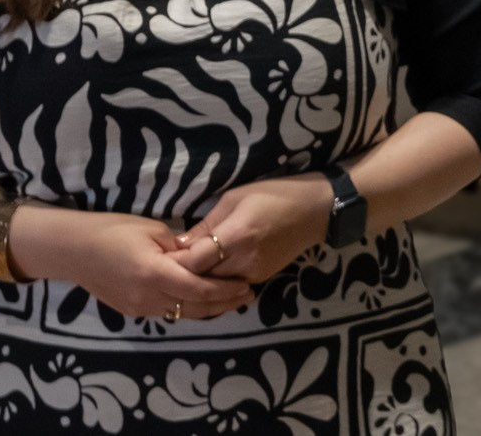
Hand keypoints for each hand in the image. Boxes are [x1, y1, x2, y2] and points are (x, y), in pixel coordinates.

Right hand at [23, 209, 255, 320]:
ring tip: (231, 300)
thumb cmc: (113, 230)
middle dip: (223, 303)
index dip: (225, 290)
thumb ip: (180, 248)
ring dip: (207, 309)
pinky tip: (201, 300)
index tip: (246, 284)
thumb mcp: (153, 230)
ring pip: (181, 314)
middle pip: (194, 307)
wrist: (73, 250)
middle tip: (247, 295)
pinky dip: (187, 308)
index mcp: (154, 274)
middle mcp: (148, 297)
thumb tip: (202, 256)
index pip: (199, 289)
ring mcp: (138, 308)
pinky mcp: (131, 311)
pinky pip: (166, 313)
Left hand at [169, 174, 334, 283]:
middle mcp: (245, 260)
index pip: (194, 262)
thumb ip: (206, 225)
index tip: (163, 255)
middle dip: (183, 274)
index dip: (176, 261)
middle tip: (167, 265)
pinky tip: (209, 272)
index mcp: (237, 235)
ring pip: (215, 287)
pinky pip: (230, 285)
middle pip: (201, 279)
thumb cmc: (274, 194)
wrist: (317, 210)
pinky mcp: (261, 279)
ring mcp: (254, 273)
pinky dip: (217, 281)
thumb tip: (178, 245)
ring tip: (185, 270)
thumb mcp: (235, 198)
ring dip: (199, 280)